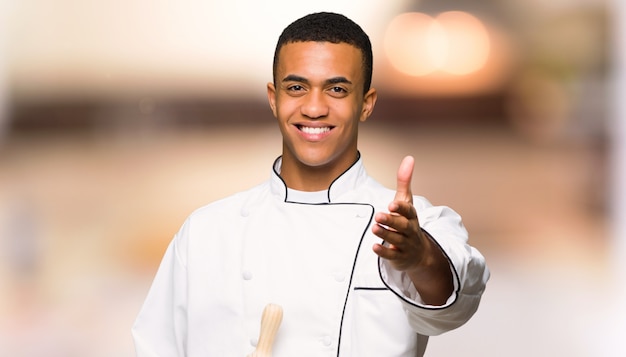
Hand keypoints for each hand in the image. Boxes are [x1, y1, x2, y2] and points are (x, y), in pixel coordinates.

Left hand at [372, 155, 453, 304]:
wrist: (419, 254)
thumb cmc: (408, 222)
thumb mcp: (406, 202)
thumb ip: (405, 181)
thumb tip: (409, 158)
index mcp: (411, 217)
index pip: (409, 211)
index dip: (401, 208)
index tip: (391, 204)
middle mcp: (410, 230)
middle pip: (402, 226)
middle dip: (391, 221)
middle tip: (379, 215)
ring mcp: (405, 245)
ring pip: (396, 240)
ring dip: (386, 234)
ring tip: (374, 227)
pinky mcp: (398, 257)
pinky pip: (391, 256)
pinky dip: (384, 252)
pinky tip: (374, 247)